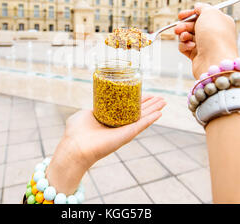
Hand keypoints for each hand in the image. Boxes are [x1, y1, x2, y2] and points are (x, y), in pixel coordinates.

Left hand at [46, 95, 165, 194]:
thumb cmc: (75, 132)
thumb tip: (94, 106)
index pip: (125, 108)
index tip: (141, 93)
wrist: (76, 146)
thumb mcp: (83, 115)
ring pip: (143, 117)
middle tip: (159, 97)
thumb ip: (91, 109)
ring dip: (154, 109)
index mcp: (108, 119)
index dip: (134, 100)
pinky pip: (142, 125)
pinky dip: (151, 118)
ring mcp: (123, 130)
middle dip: (149, 104)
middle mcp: (118, 125)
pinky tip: (160, 112)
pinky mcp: (126, 135)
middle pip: (138, 112)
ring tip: (164, 101)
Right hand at [175, 2, 237, 78]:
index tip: (182, 15)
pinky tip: (190, 47)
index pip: (203, 15)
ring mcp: (206, 45)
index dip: (191, 14)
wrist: (215, 60)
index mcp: (220, 22)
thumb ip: (203, 7)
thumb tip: (198, 7)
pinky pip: (185, 47)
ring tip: (185, 37)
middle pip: (193, 25)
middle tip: (179, 28)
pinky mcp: (197, 56)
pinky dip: (185, 46)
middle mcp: (214, 34)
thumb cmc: (215, 36)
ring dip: (183, 35)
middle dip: (184, 25)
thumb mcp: (210, 13)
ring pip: (188, 36)